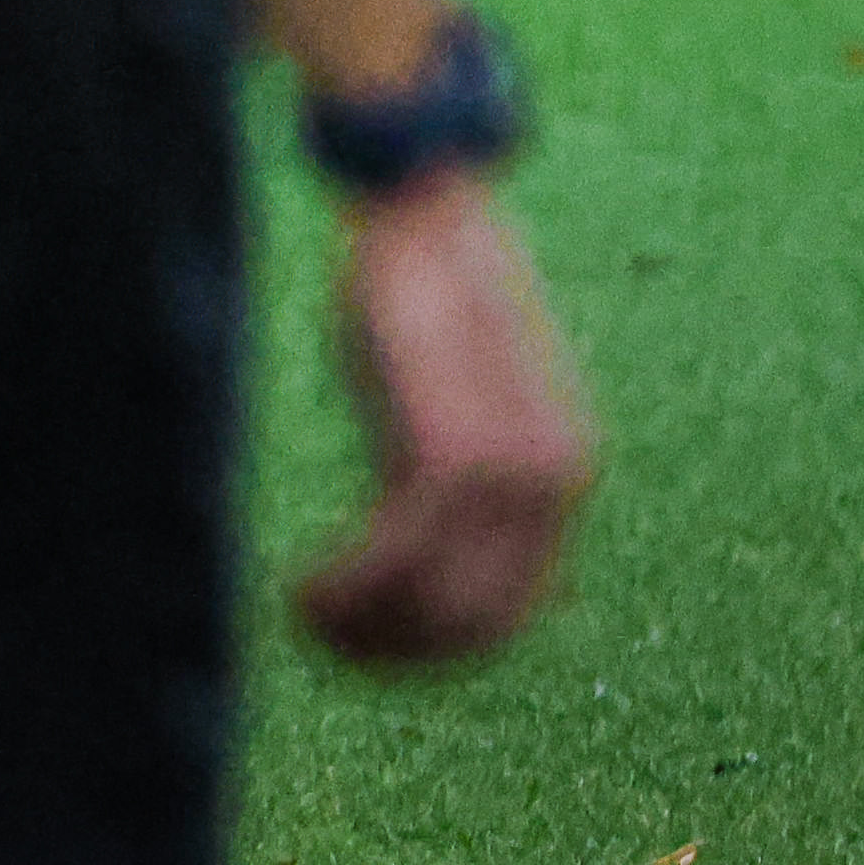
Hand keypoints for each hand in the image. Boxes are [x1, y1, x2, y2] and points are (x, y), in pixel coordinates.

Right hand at [287, 175, 594, 666]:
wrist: (423, 209)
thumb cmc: (421, 294)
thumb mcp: (456, 396)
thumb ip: (454, 469)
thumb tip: (420, 548)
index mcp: (561, 475)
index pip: (510, 613)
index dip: (433, 651)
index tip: (365, 650)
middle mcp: (553, 485)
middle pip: (476, 626)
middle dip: (395, 654)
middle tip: (323, 647)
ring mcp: (510, 474)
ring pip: (435, 603)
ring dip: (362, 629)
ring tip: (304, 619)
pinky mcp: (453, 452)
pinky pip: (396, 556)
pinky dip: (346, 588)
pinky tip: (302, 591)